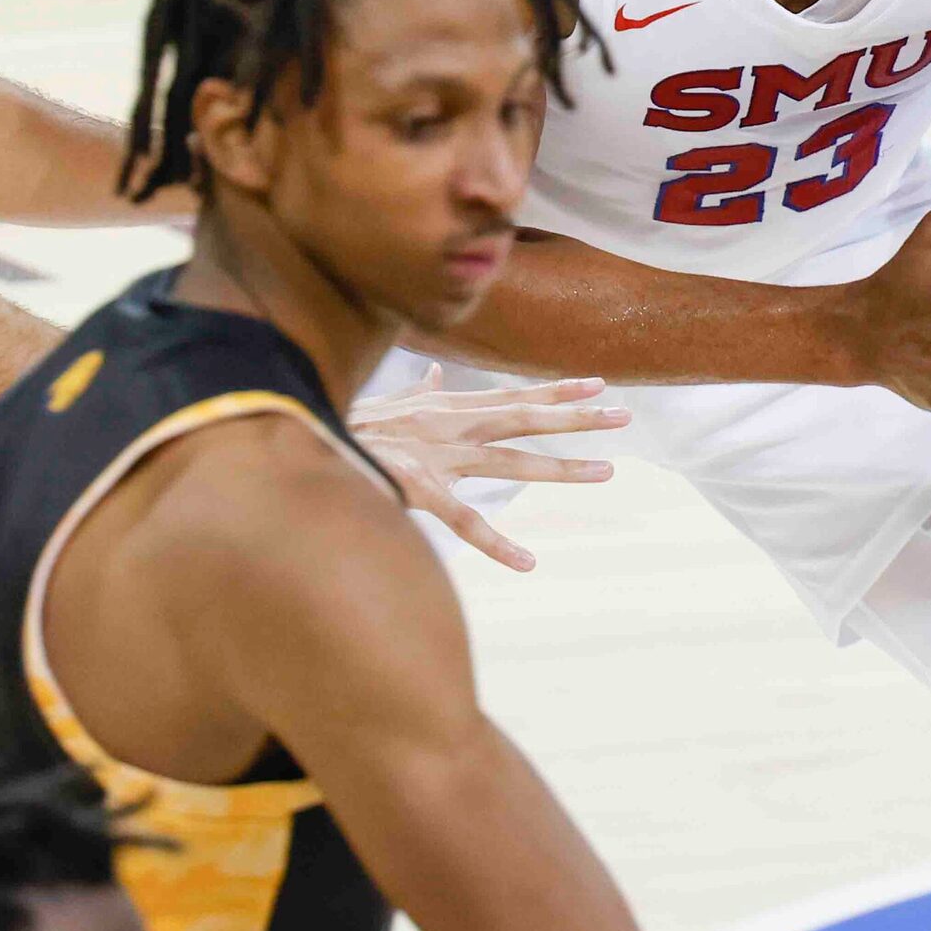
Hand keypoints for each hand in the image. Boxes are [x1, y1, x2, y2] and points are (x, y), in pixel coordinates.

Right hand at [350, 367, 628, 571]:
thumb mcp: (391, 402)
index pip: (513, 396)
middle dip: (575, 419)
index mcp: (448, 407)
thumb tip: (429, 369)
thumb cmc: (350, 427)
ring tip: (606, 471)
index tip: (598, 386)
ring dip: (560, 467)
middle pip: (525, 419)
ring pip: (511, 463)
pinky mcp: (420, 489)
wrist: (306, 439)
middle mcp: (452, 427)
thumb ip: (418, 389)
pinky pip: (465, 522)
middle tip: (623, 417)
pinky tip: (528, 562)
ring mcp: (439, 458)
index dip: (556, 391)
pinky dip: (496, 544)